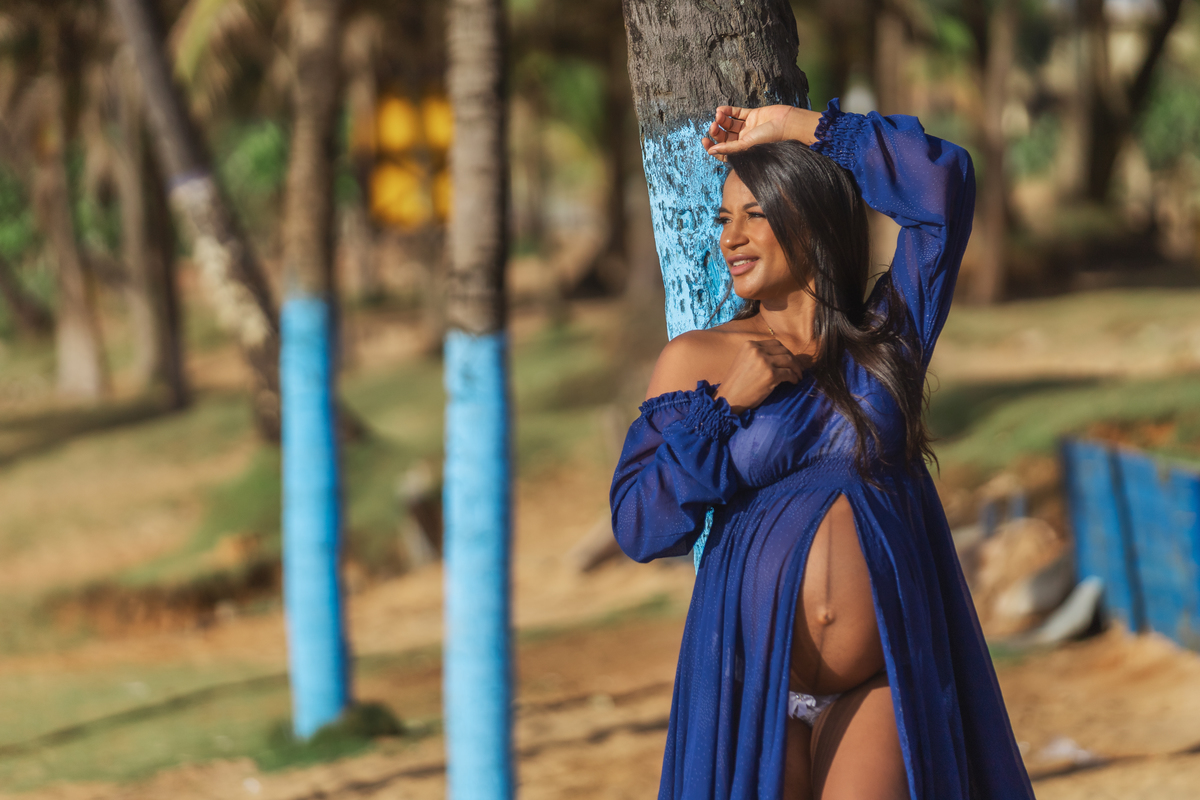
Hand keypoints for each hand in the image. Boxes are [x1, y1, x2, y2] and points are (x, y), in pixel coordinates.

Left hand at [701, 105, 820, 160]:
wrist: (787, 124)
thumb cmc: (770, 139)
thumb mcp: (747, 146)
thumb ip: (729, 148)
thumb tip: (711, 152)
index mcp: (743, 151)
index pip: (723, 151)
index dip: (713, 147)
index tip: (705, 141)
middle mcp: (744, 140)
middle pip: (725, 136)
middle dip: (717, 131)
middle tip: (713, 126)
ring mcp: (748, 127)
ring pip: (729, 124)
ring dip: (722, 119)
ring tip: (718, 115)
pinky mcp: (753, 115)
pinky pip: (737, 113)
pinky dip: (728, 111)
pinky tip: (721, 109)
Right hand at [714, 339, 806, 412]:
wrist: (729, 398)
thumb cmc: (736, 383)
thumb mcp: (744, 361)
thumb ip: (758, 354)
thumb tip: (779, 355)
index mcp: (750, 345)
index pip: (775, 344)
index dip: (784, 352)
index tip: (789, 360)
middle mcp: (757, 350)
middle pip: (784, 350)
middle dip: (793, 359)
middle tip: (797, 369)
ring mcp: (764, 362)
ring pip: (789, 360)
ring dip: (796, 369)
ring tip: (798, 376)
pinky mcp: (771, 374)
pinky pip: (789, 373)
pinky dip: (794, 377)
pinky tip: (794, 382)